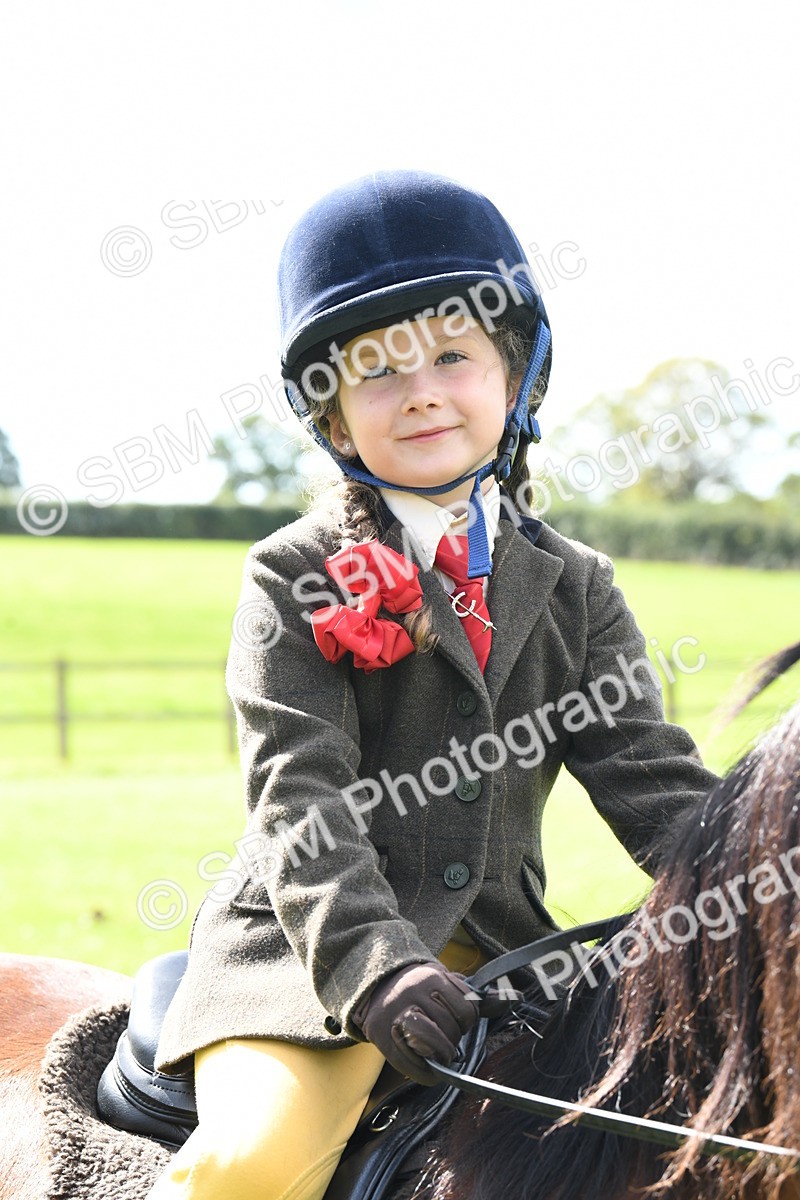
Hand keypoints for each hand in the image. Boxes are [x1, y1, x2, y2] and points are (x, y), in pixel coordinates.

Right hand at [353, 962, 479, 1084]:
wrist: (379, 988)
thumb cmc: (421, 990)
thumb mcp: (447, 985)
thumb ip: (479, 997)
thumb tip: (515, 998)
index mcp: (432, 977)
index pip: (467, 1010)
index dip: (467, 1021)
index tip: (456, 1019)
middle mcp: (412, 992)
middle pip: (452, 1029)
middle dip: (453, 1037)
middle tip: (443, 1033)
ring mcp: (395, 1014)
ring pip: (435, 1045)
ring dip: (442, 1054)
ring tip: (437, 1049)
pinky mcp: (380, 1035)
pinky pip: (412, 1065)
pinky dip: (425, 1073)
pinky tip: (427, 1064)